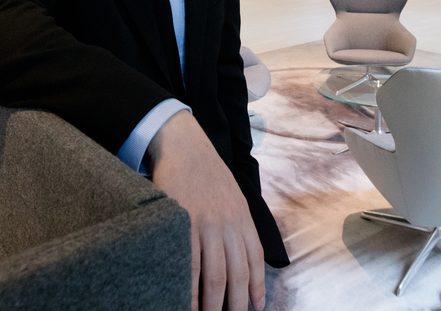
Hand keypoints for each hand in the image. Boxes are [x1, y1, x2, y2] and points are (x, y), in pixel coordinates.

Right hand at [149, 110, 264, 310]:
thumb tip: (244, 256)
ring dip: (213, 303)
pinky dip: (190, 289)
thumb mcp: (233, 195)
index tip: (257, 307)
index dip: (257, 287)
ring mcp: (205, 224)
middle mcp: (228, 222)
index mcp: (242, 216)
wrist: (184, 146)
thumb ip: (239, 224)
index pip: (254, 259)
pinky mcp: (183, 223)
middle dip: (237, 303)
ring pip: (214, 274)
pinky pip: (189, 264)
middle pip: (237, 273)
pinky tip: (188, 302)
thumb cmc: (207, 173)